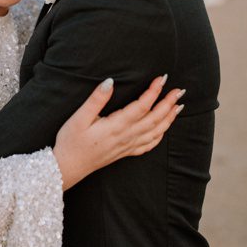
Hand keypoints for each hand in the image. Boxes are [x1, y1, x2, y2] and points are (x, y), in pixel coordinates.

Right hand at [53, 75, 183, 189]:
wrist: (67, 167)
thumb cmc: (70, 141)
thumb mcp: (78, 118)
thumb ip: (96, 100)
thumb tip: (110, 81)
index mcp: (116, 126)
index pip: (142, 106)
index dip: (154, 91)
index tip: (162, 78)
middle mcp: (126, 136)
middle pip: (154, 118)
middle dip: (168, 103)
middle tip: (179, 91)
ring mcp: (127, 146)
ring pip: (155, 132)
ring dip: (169, 119)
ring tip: (179, 107)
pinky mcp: (125, 153)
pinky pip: (148, 145)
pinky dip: (160, 136)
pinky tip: (164, 129)